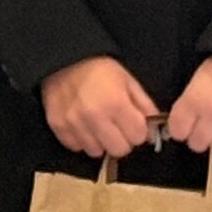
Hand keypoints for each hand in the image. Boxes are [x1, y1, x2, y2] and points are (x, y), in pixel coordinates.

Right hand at [41, 55, 162, 161]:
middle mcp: (95, 116)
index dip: (138, 131)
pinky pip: (76, 147)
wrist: (63, 59)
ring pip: (96, 152)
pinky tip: (83, 126)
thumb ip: (144, 105)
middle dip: (122, 140)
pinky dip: (82, 140)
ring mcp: (74, 123)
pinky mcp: (58, 126)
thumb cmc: (99, 69)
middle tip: (117, 127)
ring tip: (98, 126)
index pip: (138, 137)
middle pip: (119, 150)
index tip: (133, 124)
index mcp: (116, 103)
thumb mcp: (128, 81)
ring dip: (100, 142)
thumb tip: (153, 130)